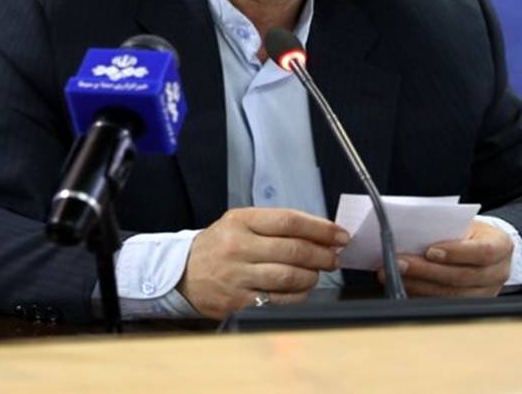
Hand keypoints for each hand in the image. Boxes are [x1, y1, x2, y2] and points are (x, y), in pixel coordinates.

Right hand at [178, 208, 348, 317]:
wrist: (182, 273)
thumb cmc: (218, 246)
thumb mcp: (239, 223)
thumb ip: (275, 225)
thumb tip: (320, 233)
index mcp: (240, 221)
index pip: (289, 221)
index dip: (320, 228)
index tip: (339, 234)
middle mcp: (238, 246)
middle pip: (294, 250)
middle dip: (322, 254)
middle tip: (334, 257)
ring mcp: (238, 275)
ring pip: (290, 277)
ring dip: (312, 275)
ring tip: (317, 272)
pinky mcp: (240, 301)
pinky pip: (280, 299)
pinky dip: (299, 294)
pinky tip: (301, 288)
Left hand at [377, 219, 512, 296]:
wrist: (484, 246)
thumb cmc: (469, 232)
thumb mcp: (464, 222)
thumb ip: (444, 227)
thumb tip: (409, 229)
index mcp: (501, 246)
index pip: (483, 252)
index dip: (456, 253)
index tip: (430, 250)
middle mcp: (498, 272)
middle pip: (463, 277)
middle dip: (427, 271)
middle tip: (400, 263)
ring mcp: (487, 292)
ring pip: (453, 295)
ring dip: (420, 285)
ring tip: (395, 275)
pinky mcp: (472, 304)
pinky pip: (446, 304)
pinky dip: (422, 295)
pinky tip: (405, 286)